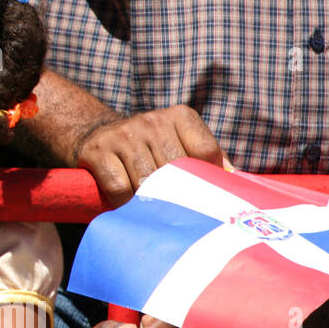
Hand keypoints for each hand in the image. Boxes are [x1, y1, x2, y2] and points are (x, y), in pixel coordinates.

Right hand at [73, 105, 227, 206]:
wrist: (95, 133)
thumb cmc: (149, 146)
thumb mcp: (180, 140)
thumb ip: (207, 157)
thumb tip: (233, 179)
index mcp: (179, 116)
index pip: (204, 151)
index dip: (205, 178)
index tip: (201, 194)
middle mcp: (152, 121)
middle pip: (175, 169)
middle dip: (177, 194)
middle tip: (176, 211)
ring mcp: (123, 135)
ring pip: (147, 181)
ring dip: (150, 201)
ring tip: (152, 211)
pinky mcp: (98, 151)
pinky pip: (119, 188)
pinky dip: (125, 203)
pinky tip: (127, 205)